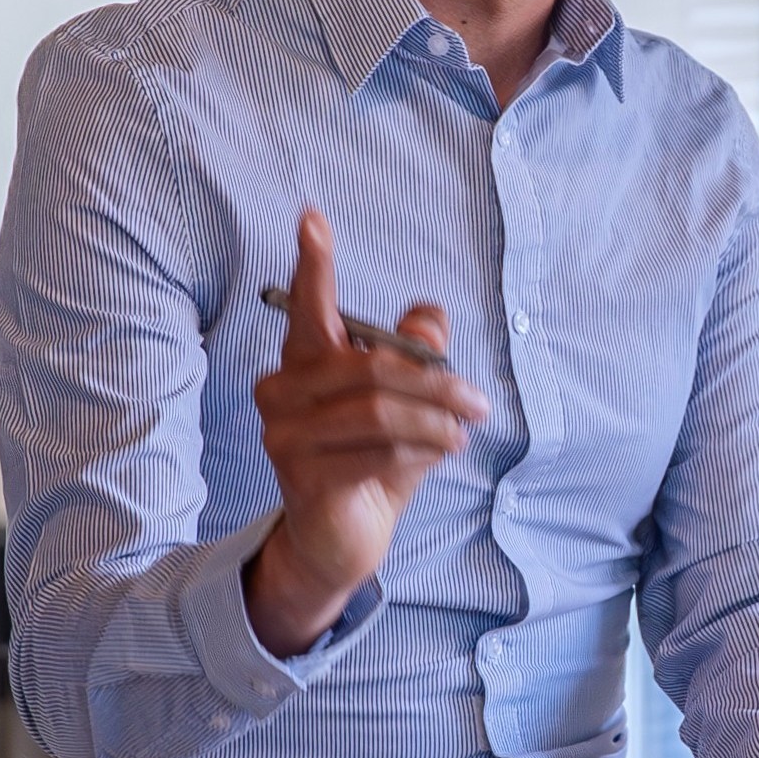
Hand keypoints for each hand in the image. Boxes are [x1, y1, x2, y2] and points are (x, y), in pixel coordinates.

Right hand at [245, 210, 471, 655]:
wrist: (341, 539)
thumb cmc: (372, 460)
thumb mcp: (405, 404)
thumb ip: (414, 355)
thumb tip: (427, 319)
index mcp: (302, 361)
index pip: (306, 305)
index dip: (313, 263)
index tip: (313, 218)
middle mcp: (280, 390)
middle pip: (369, 366)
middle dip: (434, 382)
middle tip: (478, 401)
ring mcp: (283, 435)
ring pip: (378, 410)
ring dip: (435, 421)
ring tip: (464, 431)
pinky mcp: (301, 476)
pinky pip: (377, 451)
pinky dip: (420, 451)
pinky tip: (438, 455)